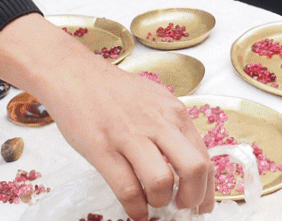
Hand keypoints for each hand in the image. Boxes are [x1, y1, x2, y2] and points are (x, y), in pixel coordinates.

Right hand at [0, 15, 213, 219]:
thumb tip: (188, 166)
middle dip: (193, 197)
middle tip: (182, 207)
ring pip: (161, 181)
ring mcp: (130, 135)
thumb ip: (172, 128)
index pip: (204, 156)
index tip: (202, 205)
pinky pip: (127, 188)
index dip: (207, 188)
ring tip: (153, 204)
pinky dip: (135, 208)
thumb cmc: (114, 91)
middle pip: (194, 168)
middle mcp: (158, 122)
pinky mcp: (102, 148)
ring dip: (160, 202)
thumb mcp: (154, 101)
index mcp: (173, 112)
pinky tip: (135, 210)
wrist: (74, 74)